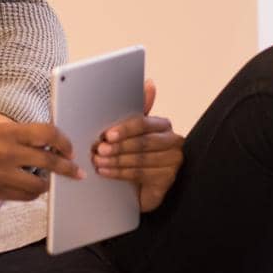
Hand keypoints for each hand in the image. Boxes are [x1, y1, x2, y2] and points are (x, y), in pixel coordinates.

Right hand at [0, 121, 80, 199]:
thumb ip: (17, 137)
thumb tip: (44, 144)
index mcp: (8, 131)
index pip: (48, 133)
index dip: (64, 142)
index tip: (69, 149)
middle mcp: (7, 153)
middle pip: (50, 161)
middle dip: (67, 168)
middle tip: (75, 172)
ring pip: (38, 186)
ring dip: (46, 184)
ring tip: (48, 182)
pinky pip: (20, 197)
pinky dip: (29, 194)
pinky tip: (29, 189)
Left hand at [94, 79, 183, 212]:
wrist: (139, 189)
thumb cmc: (135, 156)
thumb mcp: (131, 133)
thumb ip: (136, 112)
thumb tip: (149, 83)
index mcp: (163, 125)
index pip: (144, 123)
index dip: (124, 129)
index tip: (107, 135)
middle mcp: (173, 141)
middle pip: (143, 142)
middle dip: (118, 146)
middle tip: (99, 150)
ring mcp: (173, 161)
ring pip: (141, 159)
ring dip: (116, 161)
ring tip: (98, 161)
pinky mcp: (168, 179)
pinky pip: (141, 174)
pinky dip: (120, 173)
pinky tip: (106, 172)